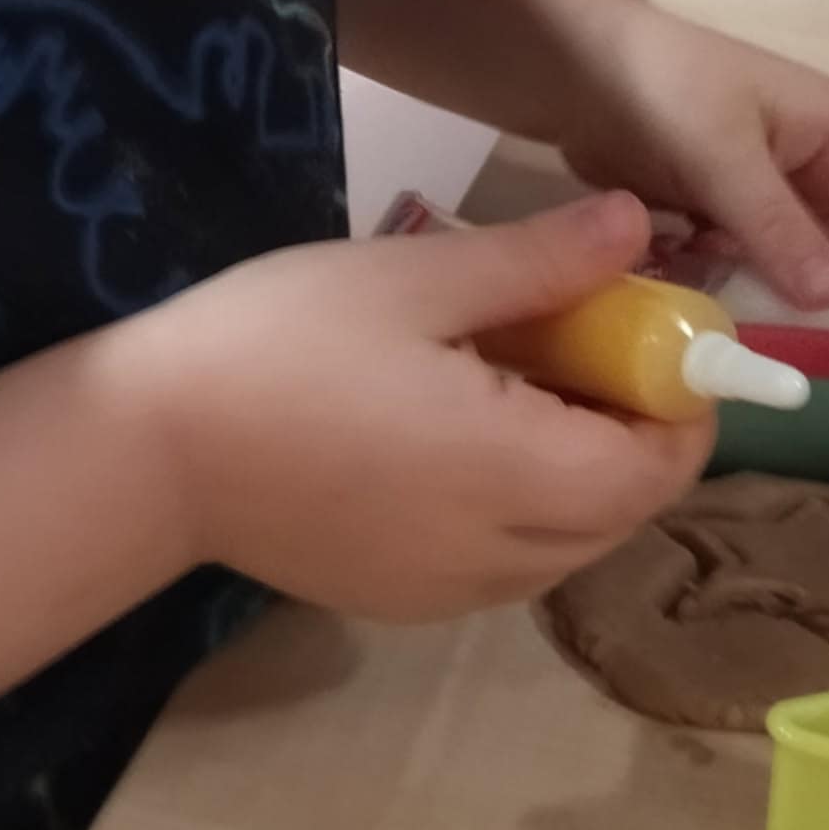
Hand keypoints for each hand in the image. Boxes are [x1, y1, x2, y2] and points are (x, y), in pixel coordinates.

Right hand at [133, 193, 711, 620]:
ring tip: (528, 396)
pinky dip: (531, 515)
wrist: (147, 451)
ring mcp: (459, 594)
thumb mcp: (413, 280)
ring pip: (575, 545)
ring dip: (588, 479)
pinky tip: (473, 452)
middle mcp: (505, 554)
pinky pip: (516, 567)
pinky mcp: (414, 605)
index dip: (681, 407)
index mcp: (518, 473)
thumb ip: (541, 261)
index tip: (658, 343)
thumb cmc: (278, 345)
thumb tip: (638, 224)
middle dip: (638, 438)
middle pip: (627, 511)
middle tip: (592, 356)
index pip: (659, 466)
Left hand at [559, 7, 828, 307]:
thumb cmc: (659, 88)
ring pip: (817, 262)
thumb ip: (778, 226)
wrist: (573, 69)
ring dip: (798, 297)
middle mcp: (820, 163)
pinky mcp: (730, 219)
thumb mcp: (721, 157)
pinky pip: (762, 267)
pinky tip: (712, 296)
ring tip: (762, 323)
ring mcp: (774, 194)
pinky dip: (748, 289)